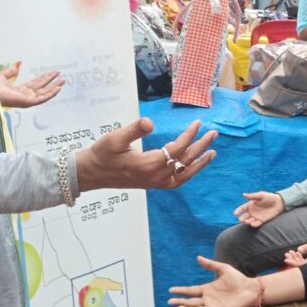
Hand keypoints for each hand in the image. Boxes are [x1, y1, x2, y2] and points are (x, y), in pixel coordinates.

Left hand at [0, 65, 64, 107]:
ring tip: (63, 81)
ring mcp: (27, 100)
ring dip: (54, 87)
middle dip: (52, 82)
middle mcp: (25, 96)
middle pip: (42, 88)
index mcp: (19, 91)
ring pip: (44, 93)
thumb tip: (15, 68)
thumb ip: (9, 73)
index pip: (36, 84)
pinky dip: (51, 94)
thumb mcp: (1, 76)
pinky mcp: (28, 102)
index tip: (52, 73)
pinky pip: (42, 98)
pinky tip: (57, 88)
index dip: (45, 78)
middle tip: (61, 76)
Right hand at [76, 118, 217, 190]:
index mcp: (149, 164)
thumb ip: (134, 130)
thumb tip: (150, 122)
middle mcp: (155, 176)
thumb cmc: (102, 154)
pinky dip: (188, 174)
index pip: (177, 149)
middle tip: (214, 134)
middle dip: (201, 146)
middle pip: (185, 161)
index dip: (189, 135)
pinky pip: (176, 182)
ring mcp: (155, 183)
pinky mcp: (152, 184)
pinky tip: (193, 166)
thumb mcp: (115, 138)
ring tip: (212, 152)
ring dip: (199, 163)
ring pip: (184, 174)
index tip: (198, 123)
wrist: (92, 173)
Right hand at [169, 256, 257, 306]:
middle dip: (180, 302)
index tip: (171, 290)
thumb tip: (198, 258)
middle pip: (191, 302)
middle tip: (170, 301)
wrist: (251, 289)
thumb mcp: (223, 269)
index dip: (181, 291)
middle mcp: (208, 299)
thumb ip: (210, 265)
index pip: (191, 291)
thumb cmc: (238, 279)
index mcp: (207, 289)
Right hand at [233, 192, 284, 227]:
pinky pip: (257, 223)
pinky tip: (253, 224)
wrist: (279, 203)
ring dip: (248, 222)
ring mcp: (257, 216)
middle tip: (241, 220)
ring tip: (247, 222)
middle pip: (245, 216)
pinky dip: (255, 224)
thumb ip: (253, 196)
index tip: (235, 214)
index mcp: (251, 204)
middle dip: (242, 218)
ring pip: (250, 220)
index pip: (242, 208)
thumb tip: (243, 195)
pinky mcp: (262, 220)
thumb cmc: (270, 197)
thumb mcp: (261, 195)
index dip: (238, 211)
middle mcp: (252, 211)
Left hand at [284, 238, 306, 266]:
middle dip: (293, 260)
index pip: (301, 266)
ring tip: (290, 252)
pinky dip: (301, 257)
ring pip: (303, 264)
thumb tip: (298, 250)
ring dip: (296, 258)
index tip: (286, 260)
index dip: (293, 264)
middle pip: (301, 266)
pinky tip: (298, 252)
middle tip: (286, 254)